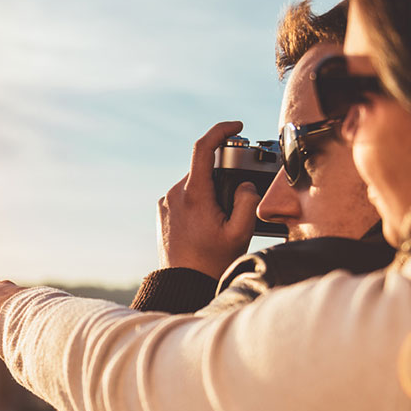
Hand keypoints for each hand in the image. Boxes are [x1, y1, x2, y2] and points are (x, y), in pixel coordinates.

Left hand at [157, 121, 260, 278]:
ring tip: (221, 220)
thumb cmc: (212, 262)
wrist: (183, 284)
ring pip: (195, 184)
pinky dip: (199, 201)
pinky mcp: (163, 212)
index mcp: (193, 194)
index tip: (237, 126)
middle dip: (224, 177)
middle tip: (237, 201)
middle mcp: (174, 193)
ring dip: (211, 192)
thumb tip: (245, 184)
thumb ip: (248, 201)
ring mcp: (166, 203)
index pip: (203, 148)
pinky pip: (185, 196)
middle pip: (204, 169)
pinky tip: (207, 224)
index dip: (221, 130)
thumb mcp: (240, 233)